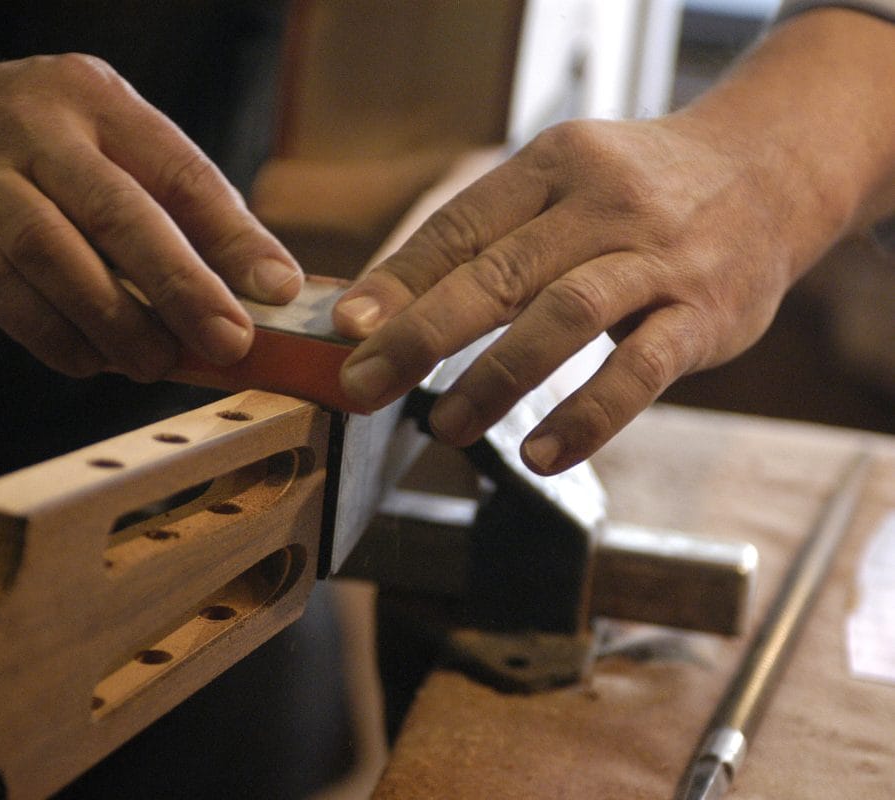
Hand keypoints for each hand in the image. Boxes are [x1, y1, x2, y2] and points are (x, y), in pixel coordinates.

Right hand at [0, 54, 300, 380]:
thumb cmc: (31, 151)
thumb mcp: (100, 145)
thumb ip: (166, 205)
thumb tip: (251, 285)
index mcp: (97, 99)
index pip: (179, 169)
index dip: (233, 235)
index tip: (277, 289)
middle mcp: (37, 126)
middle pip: (118, 211)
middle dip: (181, 285)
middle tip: (226, 341)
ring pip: (54, 254)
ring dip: (113, 320)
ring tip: (156, 363)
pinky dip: (51, 334)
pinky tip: (89, 362)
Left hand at [332, 116, 818, 473]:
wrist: (771, 170)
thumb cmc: (637, 193)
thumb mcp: (562, 187)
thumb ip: (488, 241)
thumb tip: (383, 312)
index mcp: (554, 164)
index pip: (461, 226)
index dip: (399, 280)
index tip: (347, 329)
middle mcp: (605, 202)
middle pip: (500, 272)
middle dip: (422, 334)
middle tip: (365, 385)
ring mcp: (660, 257)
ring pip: (565, 316)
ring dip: (495, 379)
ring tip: (443, 427)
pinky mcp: (705, 313)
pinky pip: (641, 371)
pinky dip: (587, 417)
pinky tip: (540, 456)